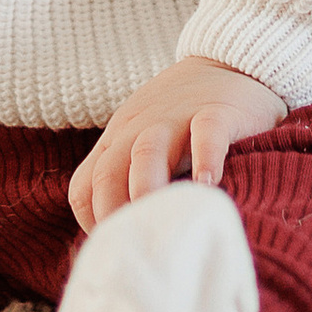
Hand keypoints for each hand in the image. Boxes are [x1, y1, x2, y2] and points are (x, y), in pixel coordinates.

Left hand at [69, 54, 285, 230]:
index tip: (117, 248)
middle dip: (113, 215)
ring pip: (147, 153)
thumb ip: (128, 179)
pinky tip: (208, 185)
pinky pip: (205, 133)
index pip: (83, 187)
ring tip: (162, 224)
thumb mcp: (143, 142)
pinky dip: (205, 158)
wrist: (228, 62)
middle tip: (135, 249)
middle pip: (108, 174)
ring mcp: (176, 118)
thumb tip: (120, 242)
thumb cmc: (182, 118)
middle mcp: (138, 129)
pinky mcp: (216, 111)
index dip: (92, 222)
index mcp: (117, 141)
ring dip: (147, 190)